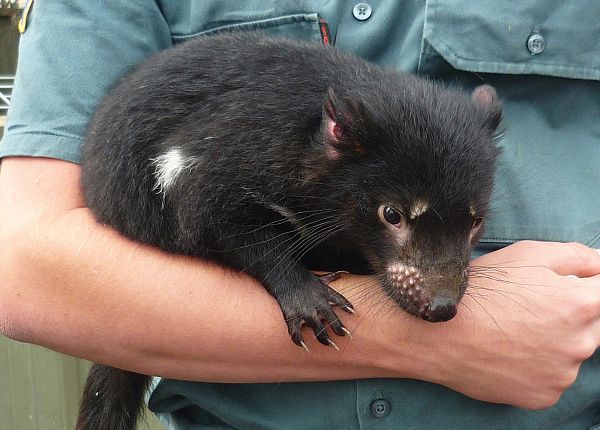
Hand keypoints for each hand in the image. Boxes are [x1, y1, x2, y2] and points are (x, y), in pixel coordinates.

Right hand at [405, 241, 599, 408]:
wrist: (440, 331)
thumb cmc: (481, 289)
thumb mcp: (527, 254)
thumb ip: (576, 257)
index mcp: (583, 303)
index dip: (582, 287)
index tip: (558, 289)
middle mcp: (582, 343)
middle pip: (590, 326)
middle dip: (567, 315)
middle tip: (527, 308)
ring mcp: (563, 374)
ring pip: (569, 354)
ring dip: (552, 343)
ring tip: (511, 331)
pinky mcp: (543, 397)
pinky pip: (549, 379)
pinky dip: (535, 368)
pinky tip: (507, 352)